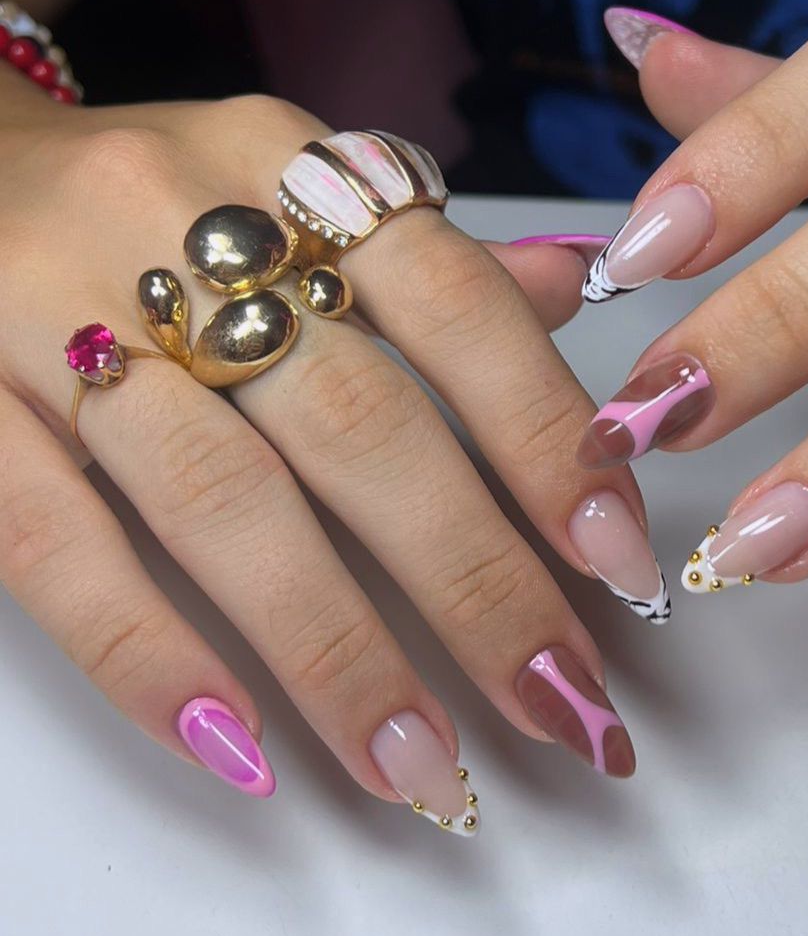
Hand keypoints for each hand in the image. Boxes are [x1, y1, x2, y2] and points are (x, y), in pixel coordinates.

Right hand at [0, 83, 666, 825]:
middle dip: (474, 579)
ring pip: (221, 501)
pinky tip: (241, 748)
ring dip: (338, 652)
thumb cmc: (150, 202)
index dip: (547, 441)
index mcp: (289, 166)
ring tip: (424, 769)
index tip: (622, 567)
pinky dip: (149, 651)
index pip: (456, 308)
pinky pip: (48, 541)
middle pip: (358, 425)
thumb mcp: (290, 189)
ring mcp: (46, 309)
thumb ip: (432, 259)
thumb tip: (576, 295)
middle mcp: (177, 223)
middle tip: (561, 702)